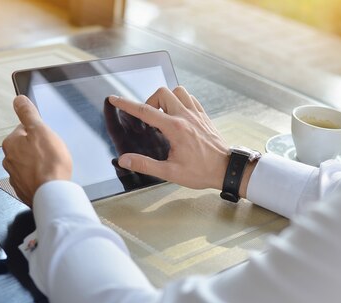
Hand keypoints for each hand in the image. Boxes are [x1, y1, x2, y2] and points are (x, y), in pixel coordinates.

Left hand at [2, 95, 72, 206]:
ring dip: (39, 164)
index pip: (24, 130)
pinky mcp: (24, 189)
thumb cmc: (48, 164)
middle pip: (26, 147)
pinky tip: (49, 178)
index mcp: (11, 143)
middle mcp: (9, 160)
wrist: (52, 194)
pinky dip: (39, 178)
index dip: (38, 132)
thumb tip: (19, 100)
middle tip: (51, 153)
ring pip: (28, 164)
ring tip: (51, 167)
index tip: (47, 138)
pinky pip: (32, 179)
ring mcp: (15, 176)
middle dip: (38, 149)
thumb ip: (28, 113)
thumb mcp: (41, 130)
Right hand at [108, 87, 229, 190]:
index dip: (126, 104)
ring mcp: (196, 114)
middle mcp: (185, 116)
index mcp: (175, 128)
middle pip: (162, 93)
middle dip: (150, 101)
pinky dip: (181, 101)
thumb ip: (145, 164)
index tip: (115, 98)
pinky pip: (190, 98)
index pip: (145, 111)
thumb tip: (125, 159)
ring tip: (163, 115)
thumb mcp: (170, 172)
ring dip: (167, 98)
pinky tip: (178, 115)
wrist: (226, 169)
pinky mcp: (204, 116)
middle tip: (149, 119)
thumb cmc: (200, 172)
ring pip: (178, 91)